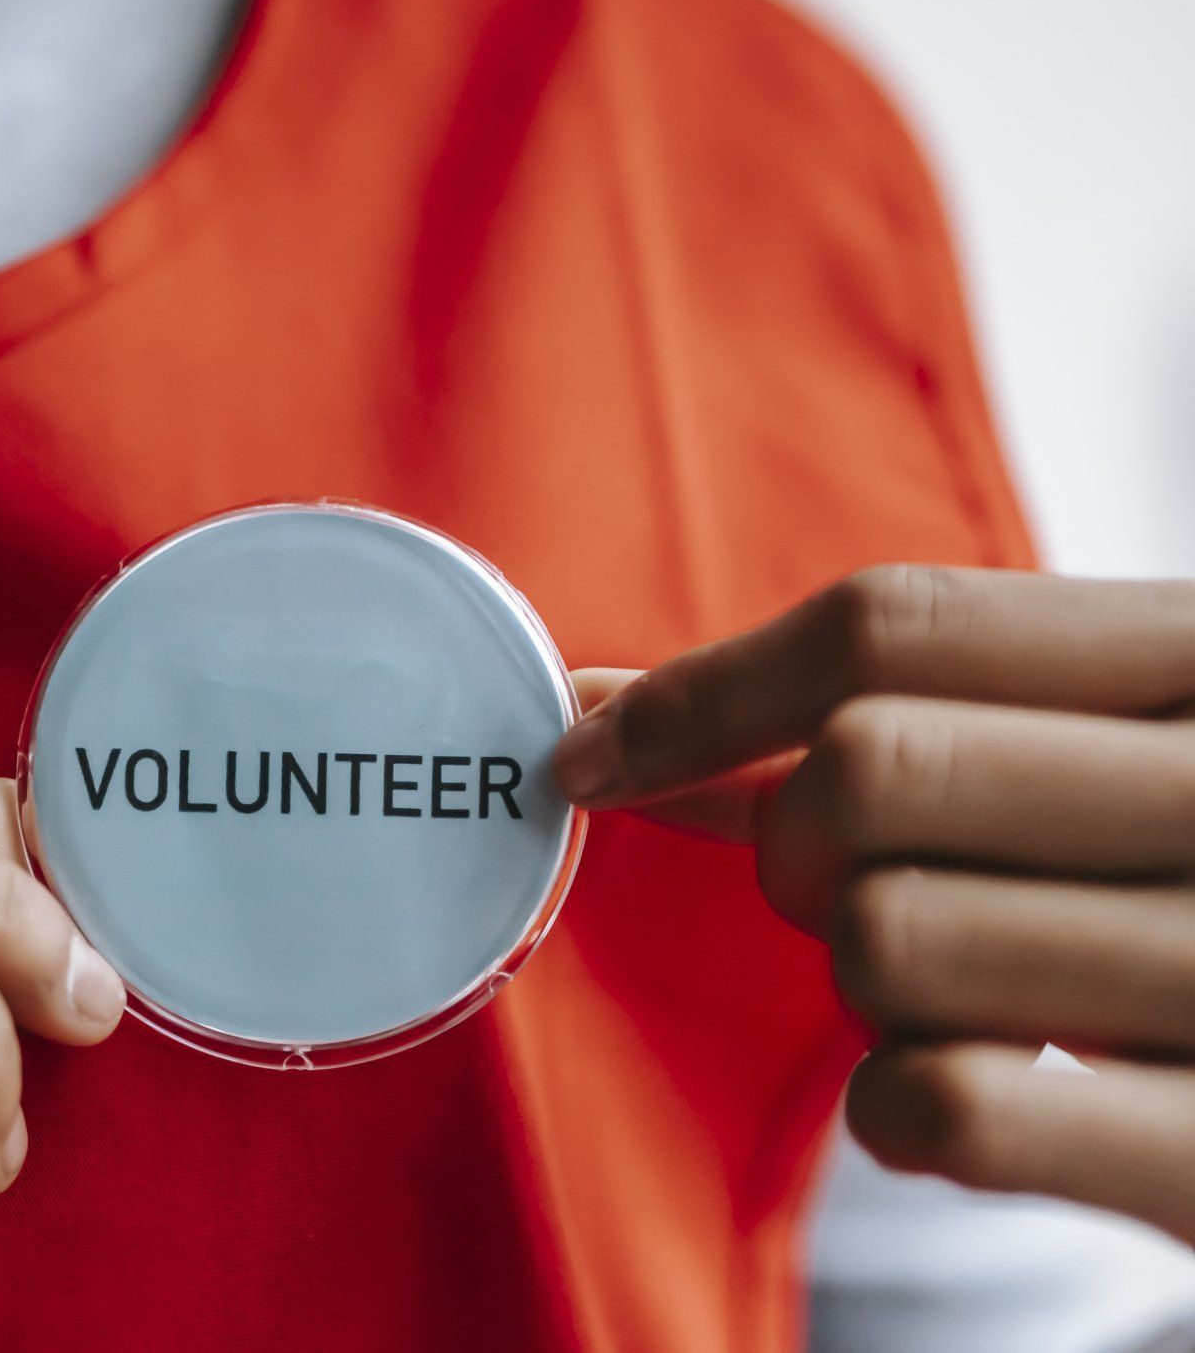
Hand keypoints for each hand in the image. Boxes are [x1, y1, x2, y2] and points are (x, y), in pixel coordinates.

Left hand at [554, 567, 1194, 1242]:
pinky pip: (945, 1105)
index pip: (891, 622)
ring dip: (860, 977)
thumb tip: (613, 721)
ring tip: (953, 986)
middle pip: (867, 771)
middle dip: (790, 841)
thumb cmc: (1178, 865)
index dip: (704, 688)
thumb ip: (899, 713)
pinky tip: (956, 1089)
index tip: (591, 749)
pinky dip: (897, 1104)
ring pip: (885, 937)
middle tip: (838, 885)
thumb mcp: (1096, 747)